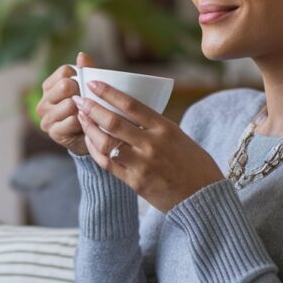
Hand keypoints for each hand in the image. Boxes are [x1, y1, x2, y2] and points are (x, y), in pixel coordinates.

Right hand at [35, 51, 96, 155]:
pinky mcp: (53, 132)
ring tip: (87, 115)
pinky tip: (85, 125)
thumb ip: (87, 70)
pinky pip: (73, 121)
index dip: (80, 77)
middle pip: (65, 85)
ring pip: (69, 104)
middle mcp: (43, 101)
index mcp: (49, 86)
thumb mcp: (90, 88)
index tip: (85, 87)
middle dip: (81, 92)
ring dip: (83, 109)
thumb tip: (82, 55)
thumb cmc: (90, 108)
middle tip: (87, 102)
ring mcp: (46, 118)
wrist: (92, 137)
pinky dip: (83, 123)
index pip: (65, 72)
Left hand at [74, 80, 222, 211]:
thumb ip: (155, 126)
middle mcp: (152, 145)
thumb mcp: (179, 137)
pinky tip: (89, 140)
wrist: (203, 199)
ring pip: (106, 143)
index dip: (109, 93)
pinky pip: (107, 164)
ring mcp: (142, 165)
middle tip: (79, 99)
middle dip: (92, 108)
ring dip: (89, 128)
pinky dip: (94, 150)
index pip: (132, 105)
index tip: (93, 83)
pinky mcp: (135, 183)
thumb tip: (129, 112)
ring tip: (81, 117)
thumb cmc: (194, 165)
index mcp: (166, 129)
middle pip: (114, 122)